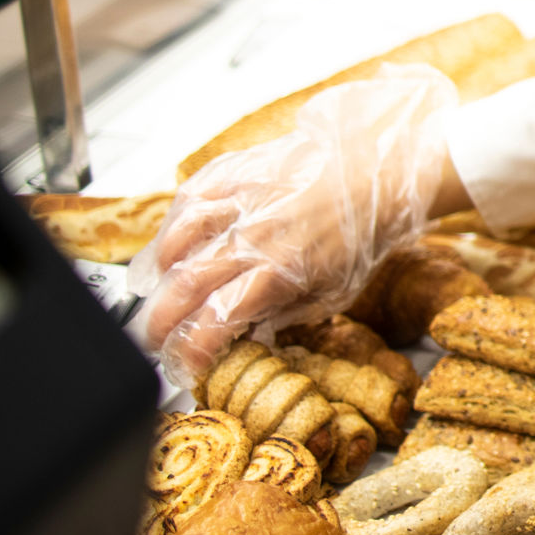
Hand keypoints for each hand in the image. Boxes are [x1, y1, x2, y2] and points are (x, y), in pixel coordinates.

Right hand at [130, 65, 458, 382]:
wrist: (382, 170)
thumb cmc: (363, 231)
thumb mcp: (334, 290)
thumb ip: (285, 313)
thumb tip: (247, 335)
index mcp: (279, 271)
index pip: (218, 318)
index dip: (191, 348)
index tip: (183, 365)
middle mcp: (253, 235)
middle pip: (187, 284)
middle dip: (160, 321)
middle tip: (151, 340)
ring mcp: (242, 199)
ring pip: (179, 238)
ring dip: (159, 272)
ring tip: (153, 292)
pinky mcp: (238, 168)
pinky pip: (191, 195)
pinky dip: (173, 221)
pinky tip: (170, 240)